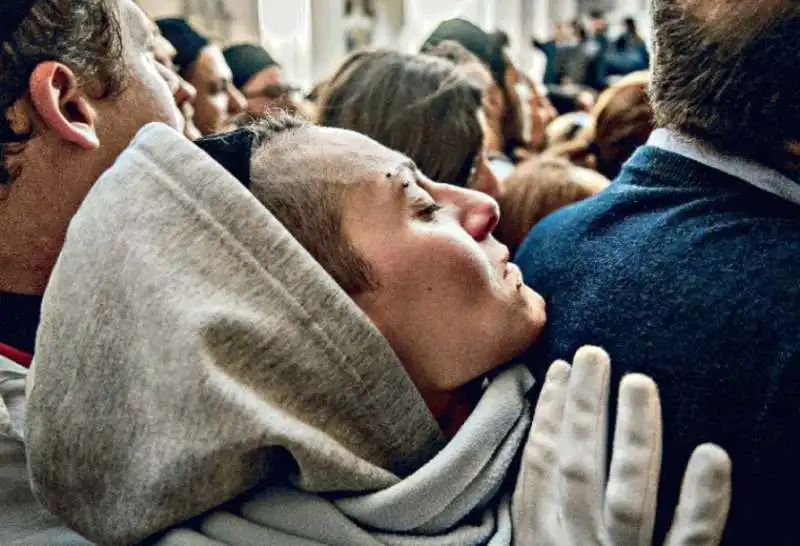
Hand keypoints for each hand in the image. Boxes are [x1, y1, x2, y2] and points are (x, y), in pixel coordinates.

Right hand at [512, 346, 730, 545]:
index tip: (561, 367)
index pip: (542, 464)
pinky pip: (689, 538)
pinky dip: (702, 500)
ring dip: (633, 435)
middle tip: (594, 353)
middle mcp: (578, 541)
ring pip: (627, 493)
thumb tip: (546, 440)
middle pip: (578, 468)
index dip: (550, 413)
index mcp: (543, 532)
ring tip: (639, 381)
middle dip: (584, 408)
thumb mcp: (537, 542)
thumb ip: (540, 502)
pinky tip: (711, 454)